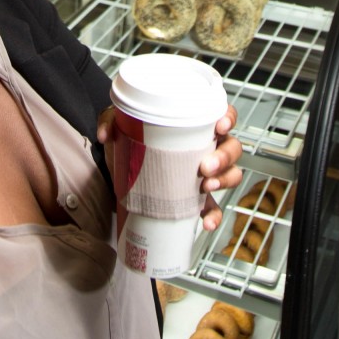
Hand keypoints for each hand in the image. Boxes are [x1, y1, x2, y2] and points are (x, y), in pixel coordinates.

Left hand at [97, 104, 243, 232]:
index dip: (228, 118)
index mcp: (195, 125)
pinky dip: (214, 215)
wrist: (120, 169)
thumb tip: (106, 134)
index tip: (219, 126)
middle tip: (204, 166)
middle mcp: (206, 147)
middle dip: (224, 157)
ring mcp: (204, 173)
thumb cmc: (131, 139)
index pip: (223, 115)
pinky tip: (207, 222)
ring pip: (230, 174)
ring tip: (205, 187)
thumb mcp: (120, 124)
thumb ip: (111, 121)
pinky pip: (213, 207)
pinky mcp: (195, 198)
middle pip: (232, 148)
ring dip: (224, 181)